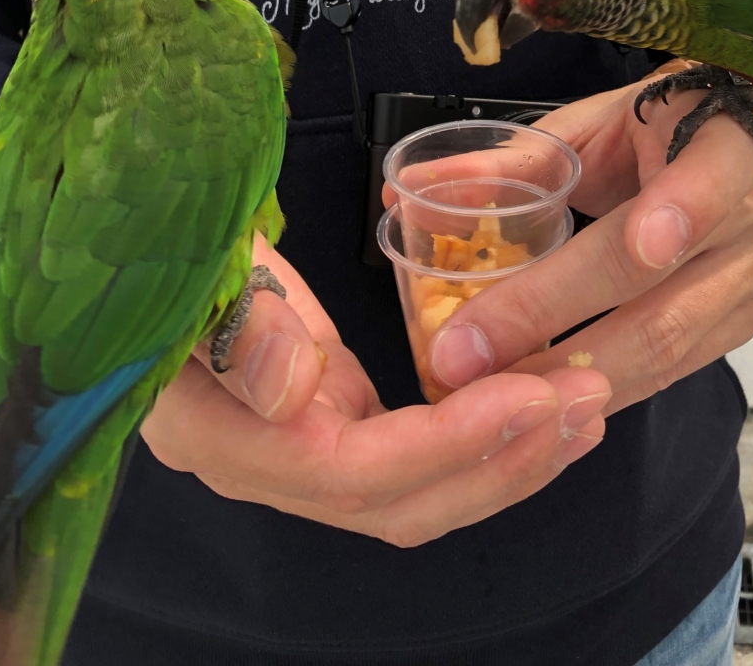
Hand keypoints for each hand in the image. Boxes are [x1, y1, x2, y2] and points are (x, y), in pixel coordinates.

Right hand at [141, 235, 610, 546]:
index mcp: (224, 436)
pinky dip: (485, 436)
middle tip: (587, 401)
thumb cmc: (173, 250)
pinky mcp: (337, 429)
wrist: (165, 255)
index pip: (350, 471)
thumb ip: (236, 330)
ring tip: (587, 409)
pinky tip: (539, 404)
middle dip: (502, 461)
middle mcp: (268, 466)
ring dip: (510, 458)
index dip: (446, 445)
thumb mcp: (194, 269)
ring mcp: (305, 455)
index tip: (530, 395)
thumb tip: (295, 393)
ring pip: (419, 492)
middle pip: (400, 502)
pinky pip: (419, 455)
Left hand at [422, 64, 752, 414]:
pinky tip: (535, 402)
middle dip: (554, 326)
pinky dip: (596, 391)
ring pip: (662, 350)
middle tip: (464, 356)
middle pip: (662, 291)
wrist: (720, 155)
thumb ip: (511, 162)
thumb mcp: (587, 128)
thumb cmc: (646, 133)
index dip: (683, 209)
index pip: (714, 173)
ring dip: (564, 380)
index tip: (643, 248)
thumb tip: (414, 188)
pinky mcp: (740, 328)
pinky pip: (666, 373)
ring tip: (481, 392)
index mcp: (723, 142)